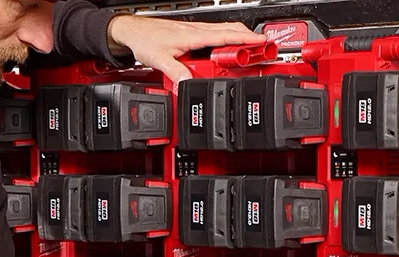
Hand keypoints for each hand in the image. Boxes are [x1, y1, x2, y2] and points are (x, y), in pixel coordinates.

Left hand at [107, 16, 266, 82]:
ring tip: (253, 48)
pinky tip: (229, 49)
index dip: (246, 39)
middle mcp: (197, 31)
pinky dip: (227, 39)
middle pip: (231, 31)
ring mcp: (196, 31)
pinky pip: (215, 35)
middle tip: (266, 47)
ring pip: (224, 32)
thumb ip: (177, 73)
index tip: (262, 42)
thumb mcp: (159, 60)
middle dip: (249, 38)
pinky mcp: (192, 34)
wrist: (133, 30)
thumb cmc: (145, 39)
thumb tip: (190, 85)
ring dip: (240, 38)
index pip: (226, 36)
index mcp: (193, 35)